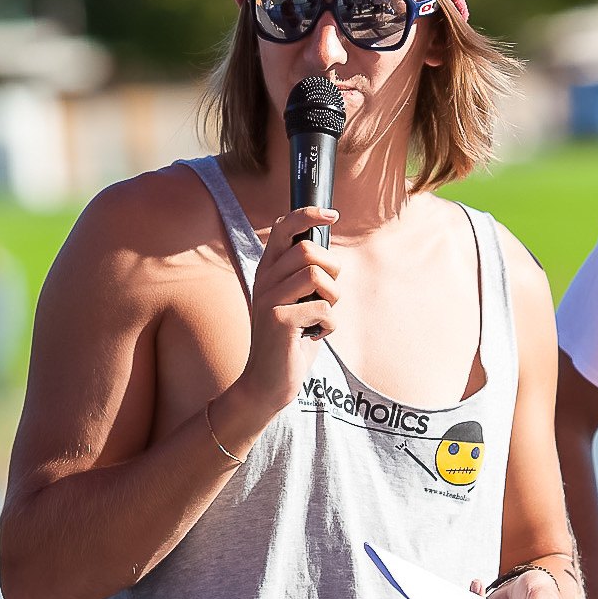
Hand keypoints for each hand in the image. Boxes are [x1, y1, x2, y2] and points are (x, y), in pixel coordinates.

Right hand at [235, 206, 340, 420]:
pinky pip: (323, 308)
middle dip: (332, 270)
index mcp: (268, 270)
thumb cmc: (290, 340)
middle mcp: (264, 280)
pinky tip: (315, 335)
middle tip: (327, 295)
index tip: (332, 215)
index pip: (283, 227)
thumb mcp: (295, 301)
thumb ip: (305, 275)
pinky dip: (330, 325)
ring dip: (333, 298)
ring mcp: (269, 299)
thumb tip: (327, 249)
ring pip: (318, 276)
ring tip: (321, 316)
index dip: (308, 214)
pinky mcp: (279, 320)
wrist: (267, 383)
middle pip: (308, 250)